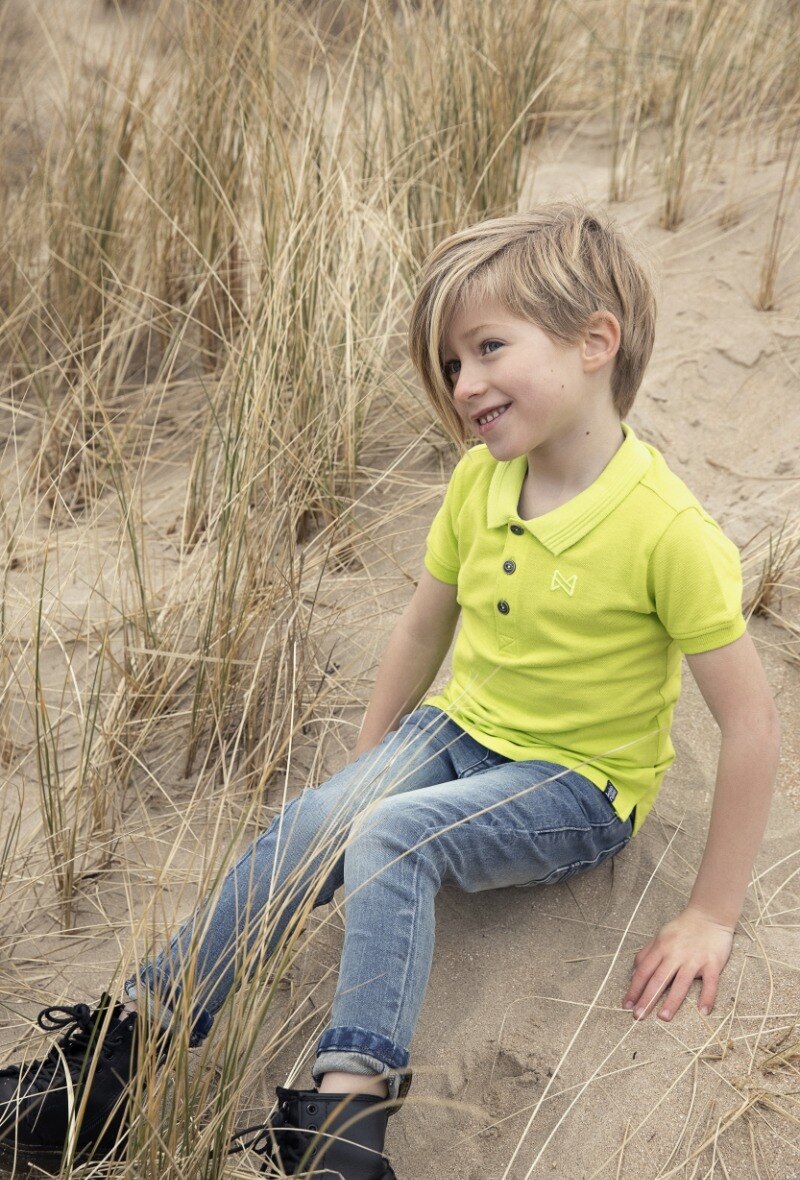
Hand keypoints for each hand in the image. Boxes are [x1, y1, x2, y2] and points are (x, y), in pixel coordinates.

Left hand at [622, 906, 734, 1021]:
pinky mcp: (713, 963)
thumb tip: (634, 972)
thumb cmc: (682, 928)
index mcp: (661, 948)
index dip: (634, 988)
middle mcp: (676, 954)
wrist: (709, 915)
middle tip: (638, 1016)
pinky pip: (711, 983)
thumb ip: (647, 953)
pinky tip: (703, 1011)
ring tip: (663, 1017)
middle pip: (658, 979)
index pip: (644, 971)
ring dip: (672, 1001)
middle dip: (647, 998)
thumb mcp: (660, 936)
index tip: (626, 1005)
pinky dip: (708, 997)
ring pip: (681, 983)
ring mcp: (695, 959)